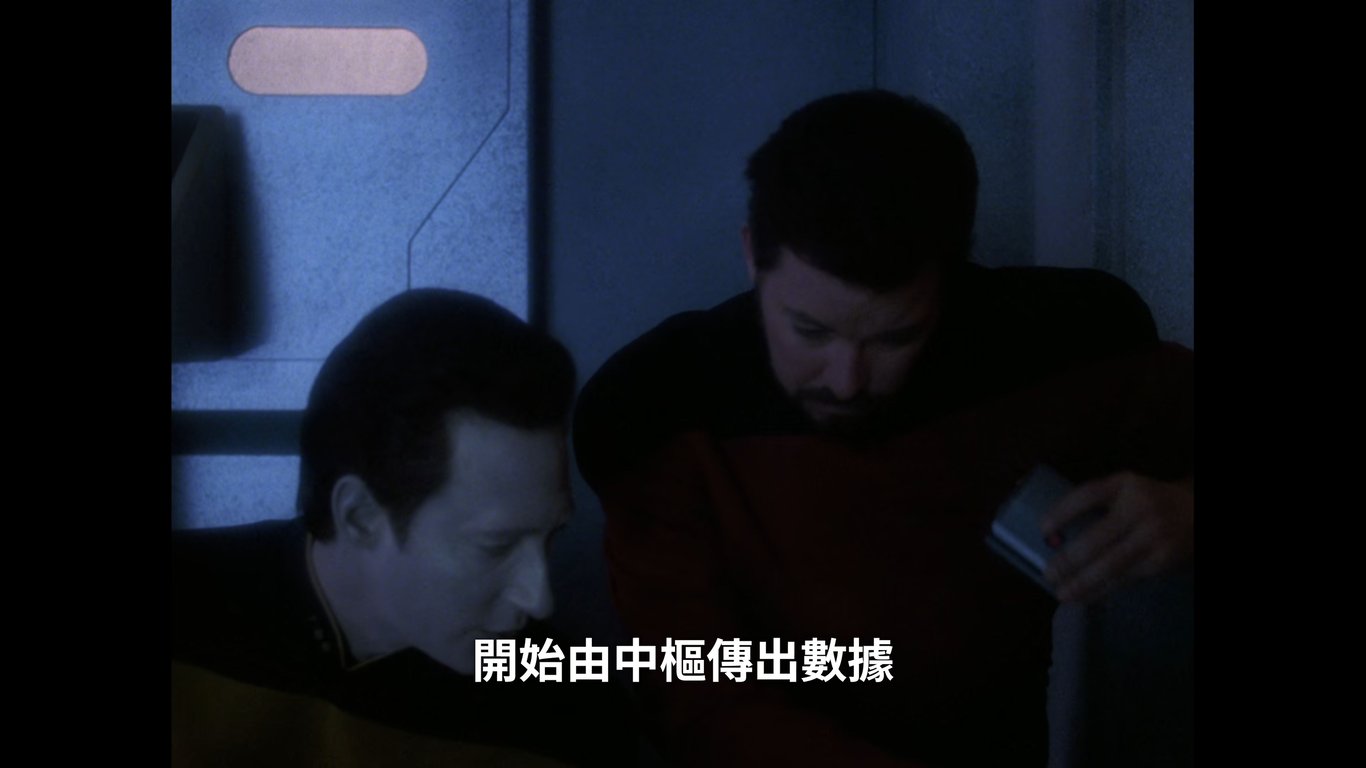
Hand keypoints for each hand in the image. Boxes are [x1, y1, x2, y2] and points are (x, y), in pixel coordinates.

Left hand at [1040, 472, 1193, 602]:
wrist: (1197, 514)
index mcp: (1125, 485)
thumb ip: (1096, 506)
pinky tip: (1087, 597)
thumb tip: (1054, 537)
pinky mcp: (1162, 560)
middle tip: (1049, 574)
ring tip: (1062, 594)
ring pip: (1111, 565)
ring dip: (1083, 583)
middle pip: (1097, 538)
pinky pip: (1126, 578)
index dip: (1062, 512)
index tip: (1042, 530)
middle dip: (1069, 560)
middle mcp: (1140, 508)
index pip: (1088, 495)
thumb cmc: (1149, 503)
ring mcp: (1153, 535)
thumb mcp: (1126, 491)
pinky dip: (1103, 590)